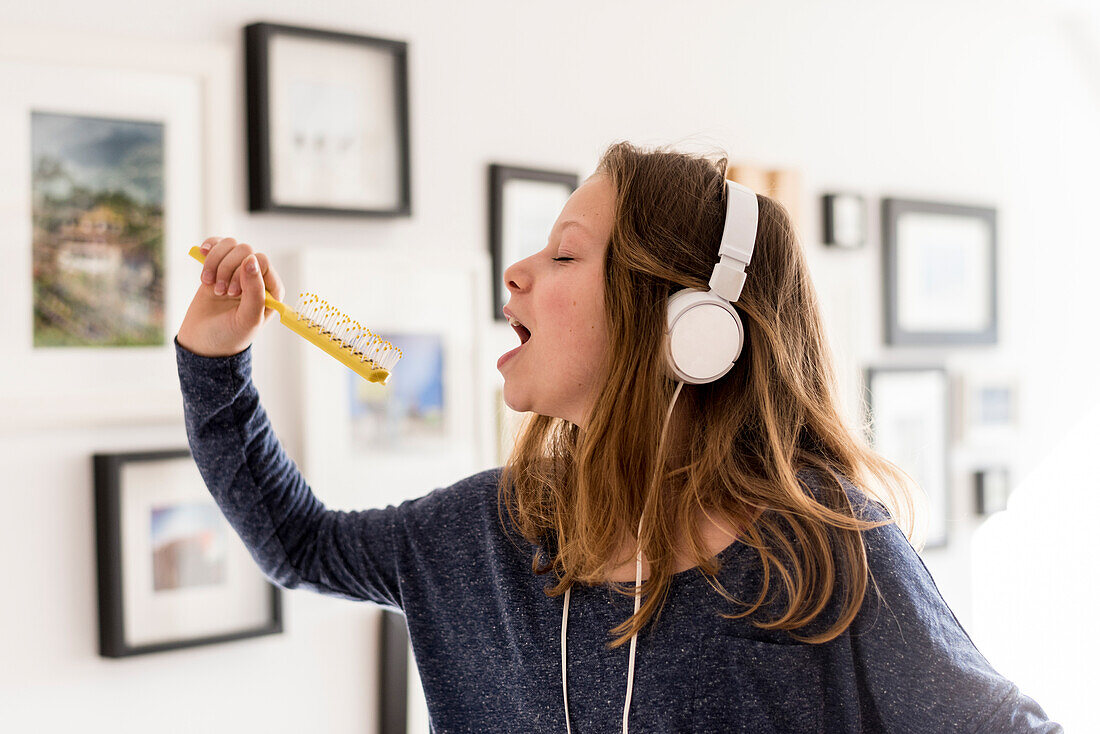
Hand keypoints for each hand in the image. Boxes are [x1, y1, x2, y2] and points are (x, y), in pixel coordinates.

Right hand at [176, 237, 285, 356]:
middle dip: (227, 269)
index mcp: (272, 290)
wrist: (203, 343)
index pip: (262, 262)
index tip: (232, 292)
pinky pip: (217, 245)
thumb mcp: (247, 319)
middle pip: (245, 250)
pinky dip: (208, 250)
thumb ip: (255, 291)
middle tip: (220, 292)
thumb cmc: (230, 335)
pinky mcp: (219, 267)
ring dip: (215, 262)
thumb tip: (251, 260)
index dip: (244, 273)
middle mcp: (257, 278)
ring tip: (210, 284)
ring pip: (230, 245)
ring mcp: (237, 271)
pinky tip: (201, 257)